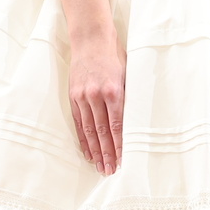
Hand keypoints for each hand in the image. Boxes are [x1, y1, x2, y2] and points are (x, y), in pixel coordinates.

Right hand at [69, 35, 125, 173]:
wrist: (91, 38)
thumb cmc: (114, 54)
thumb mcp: (127, 73)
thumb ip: (128, 96)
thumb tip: (135, 120)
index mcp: (114, 90)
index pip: (118, 124)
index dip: (120, 144)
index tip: (124, 159)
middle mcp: (97, 95)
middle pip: (103, 131)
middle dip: (108, 153)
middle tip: (111, 171)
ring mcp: (83, 96)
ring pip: (90, 130)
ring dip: (95, 151)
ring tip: (100, 167)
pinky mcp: (74, 96)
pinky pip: (79, 122)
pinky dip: (83, 139)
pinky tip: (88, 152)